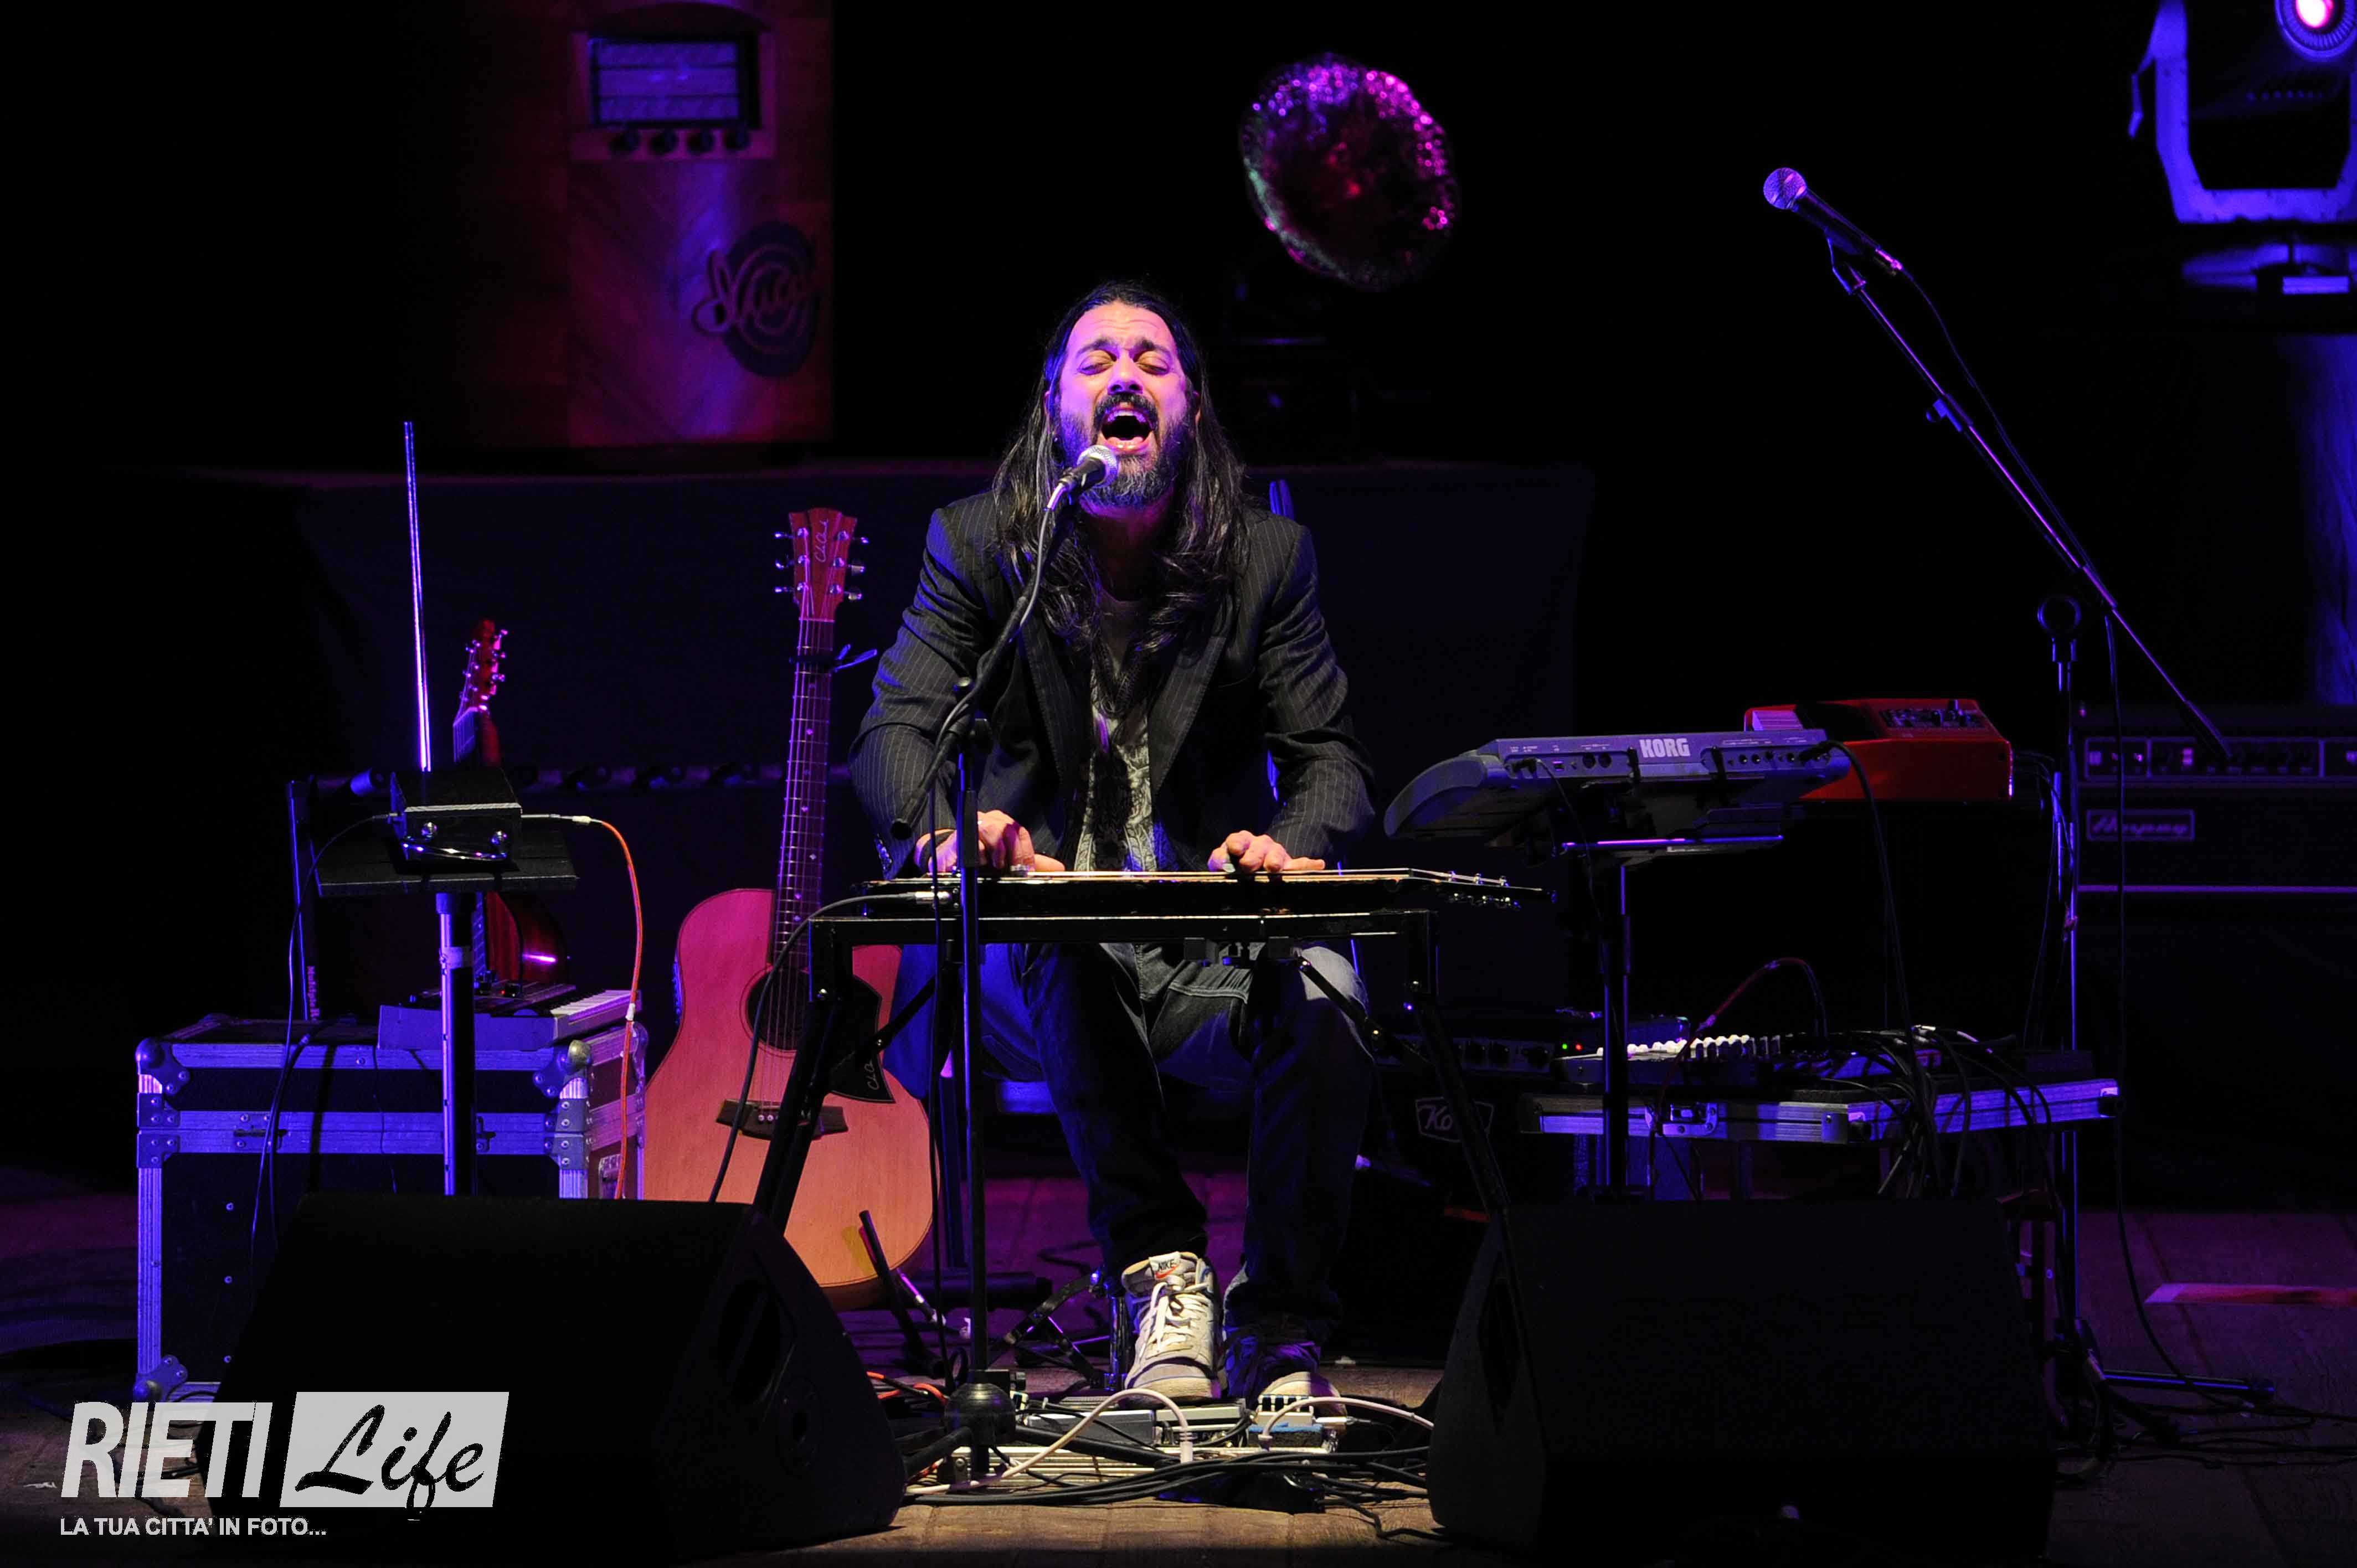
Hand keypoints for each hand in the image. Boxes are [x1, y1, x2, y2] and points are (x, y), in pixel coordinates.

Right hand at [920, 811, 1065, 874]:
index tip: (1025, 870)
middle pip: (1010, 829)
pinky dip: (980, 856)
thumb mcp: (1008, 863)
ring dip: (998, 852)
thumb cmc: (979, 861)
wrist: (949, 864)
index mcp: (1003, 824)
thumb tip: (1058, 868)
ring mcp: (975, 826)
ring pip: (994, 830)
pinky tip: (980, 864)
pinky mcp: (959, 837)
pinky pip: (974, 841)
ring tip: (995, 866)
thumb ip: (1031, 864)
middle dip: (1014, 854)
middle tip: (1010, 870)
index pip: (1021, 833)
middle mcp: (991, 821)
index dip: (1025, 853)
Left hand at [1208, 831, 1324, 875]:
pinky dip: (1309, 865)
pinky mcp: (1290, 865)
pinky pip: (1301, 864)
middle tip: (1248, 865)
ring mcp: (1276, 854)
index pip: (1238, 839)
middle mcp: (1260, 845)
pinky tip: (1318, 864)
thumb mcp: (1224, 863)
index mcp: (1242, 842)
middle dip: (1254, 855)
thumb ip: (1220, 861)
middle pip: (1258, 847)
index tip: (1235, 849)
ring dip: (1275, 860)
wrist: (1253, 870)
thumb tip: (1218, 859)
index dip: (1236, 843)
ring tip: (1274, 867)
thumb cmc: (1235, 866)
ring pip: (1277, 854)